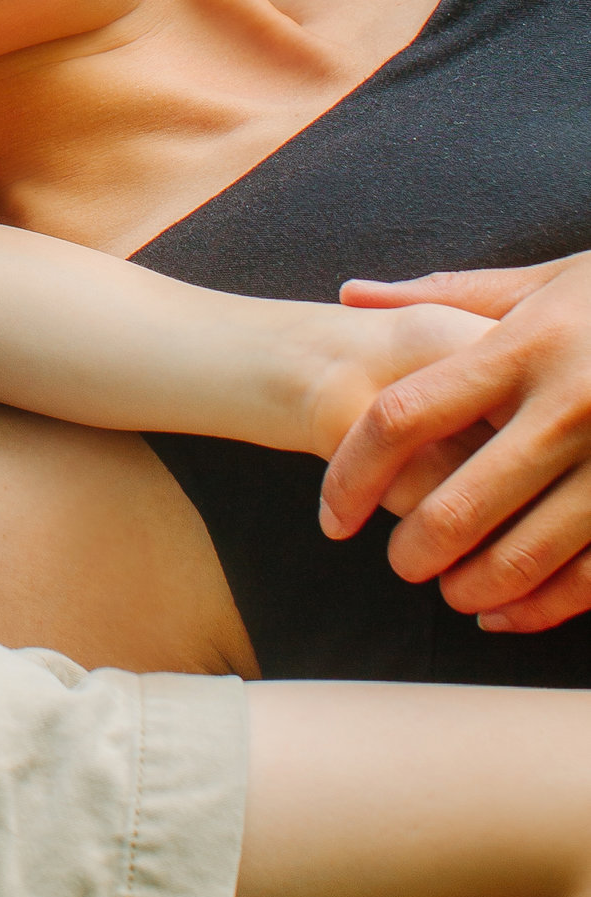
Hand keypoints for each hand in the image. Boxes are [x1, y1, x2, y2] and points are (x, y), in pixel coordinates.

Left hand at [325, 258, 590, 627]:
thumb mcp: (545, 285)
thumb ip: (447, 296)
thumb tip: (353, 294)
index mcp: (523, 348)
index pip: (405, 417)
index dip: (352, 473)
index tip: (332, 513)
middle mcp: (565, 407)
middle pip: (458, 502)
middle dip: (413, 549)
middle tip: (398, 562)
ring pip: (523, 553)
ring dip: (471, 585)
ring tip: (449, 590)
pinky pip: (589, 575)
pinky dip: (541, 605)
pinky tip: (507, 611)